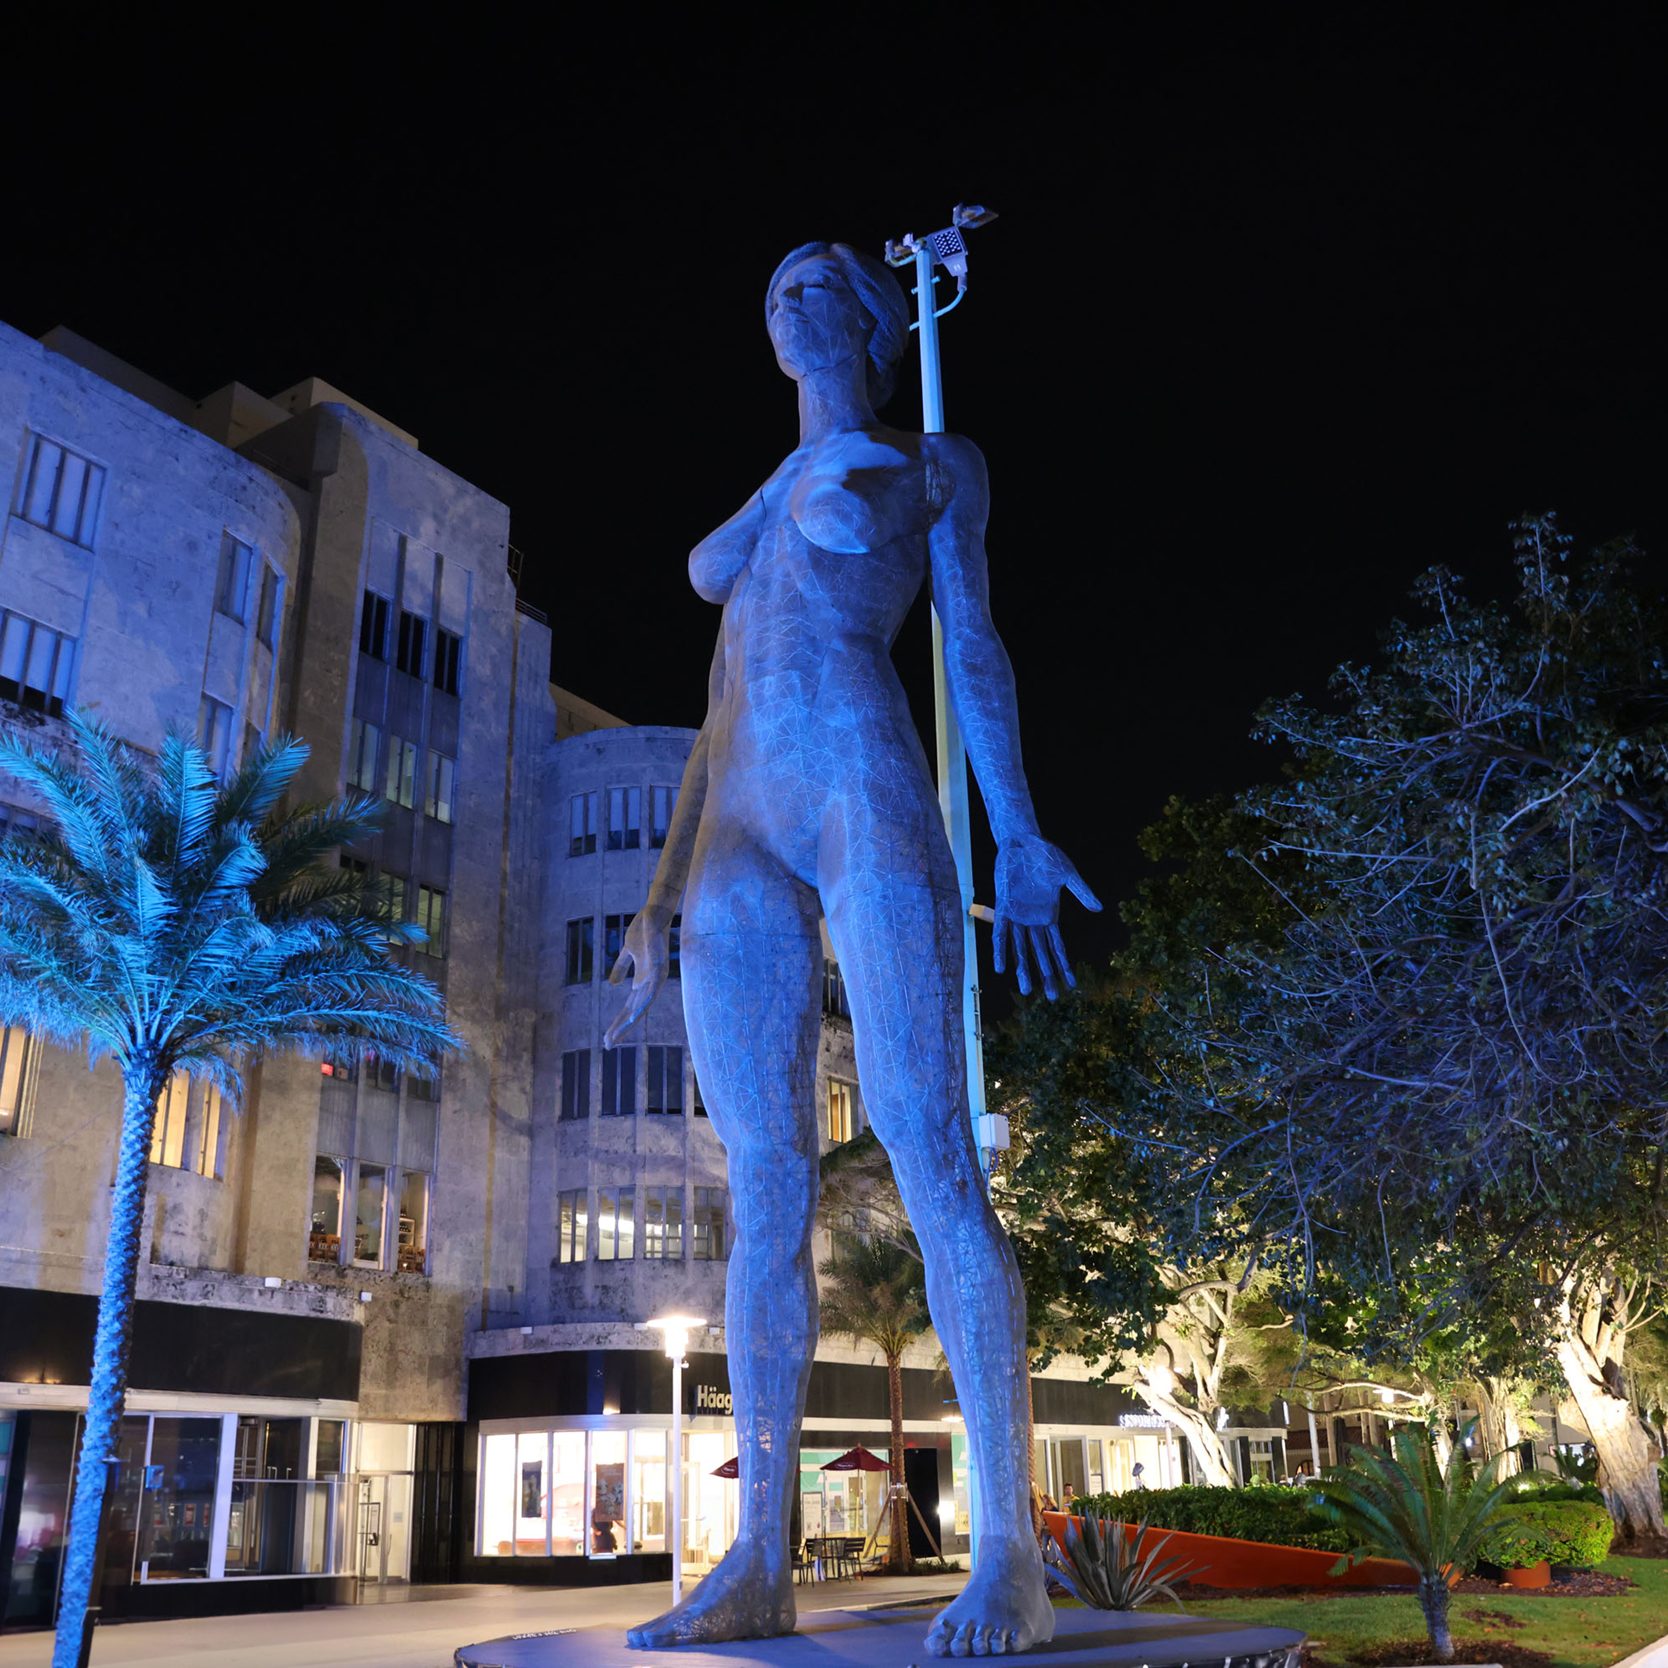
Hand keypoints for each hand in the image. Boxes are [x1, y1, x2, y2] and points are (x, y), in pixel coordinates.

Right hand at [605, 907, 672, 1045]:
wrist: (654, 911)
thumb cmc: (644, 930)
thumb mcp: (628, 951)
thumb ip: (622, 967)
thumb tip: (613, 984)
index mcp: (645, 980)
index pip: (631, 1007)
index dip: (619, 1023)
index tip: (607, 1038)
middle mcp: (653, 982)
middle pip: (635, 1012)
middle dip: (621, 1029)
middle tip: (607, 1045)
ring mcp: (657, 976)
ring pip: (643, 1006)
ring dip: (628, 1023)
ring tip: (616, 1037)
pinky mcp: (658, 966)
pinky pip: (650, 991)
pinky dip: (641, 1005)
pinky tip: (632, 1017)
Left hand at [992, 835, 1101, 999]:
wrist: (1023, 840)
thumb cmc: (1046, 855)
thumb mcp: (1068, 874)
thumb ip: (1081, 892)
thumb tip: (1099, 909)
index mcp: (1050, 914)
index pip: (1058, 947)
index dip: (1064, 966)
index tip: (1072, 984)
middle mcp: (1034, 920)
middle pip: (1041, 953)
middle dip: (1047, 975)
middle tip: (1054, 998)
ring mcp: (1018, 915)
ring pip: (1021, 948)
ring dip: (1024, 969)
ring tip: (1027, 990)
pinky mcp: (1003, 907)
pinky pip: (1000, 933)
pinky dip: (1001, 951)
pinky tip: (1001, 968)